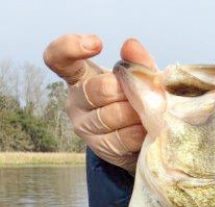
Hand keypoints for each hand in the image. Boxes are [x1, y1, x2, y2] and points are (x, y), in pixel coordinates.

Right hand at [43, 34, 155, 171]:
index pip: (58, 58)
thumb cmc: (134, 101)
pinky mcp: (100, 149)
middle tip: (141, 93)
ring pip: (110, 117)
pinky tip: (147, 129)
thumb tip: (131, 45)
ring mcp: (85, 128)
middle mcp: (76, 102)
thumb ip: (136, 62)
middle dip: (124, 91)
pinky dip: (138, 133)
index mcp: (79, 77)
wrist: (140, 140)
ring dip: (135, 113)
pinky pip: (121, 139)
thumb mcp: (137, 79)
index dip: (70, 47)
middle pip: (95, 90)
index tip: (97, 43)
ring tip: (149, 112)